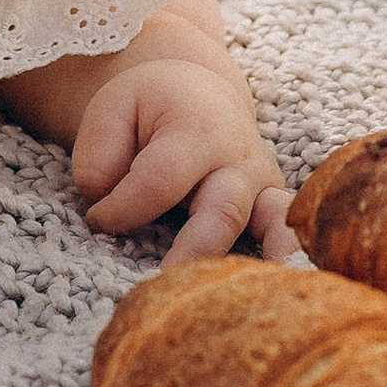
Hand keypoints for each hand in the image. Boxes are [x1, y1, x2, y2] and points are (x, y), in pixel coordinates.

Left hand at [75, 53, 294, 264]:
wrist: (200, 91)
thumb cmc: (150, 107)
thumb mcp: (111, 111)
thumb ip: (98, 158)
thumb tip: (106, 204)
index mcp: (194, 131)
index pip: (158, 182)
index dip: (122, 208)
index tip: (96, 220)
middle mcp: (237, 158)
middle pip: (221, 210)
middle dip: (194, 251)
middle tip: (166, 283)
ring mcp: (261, 183)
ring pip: (264, 224)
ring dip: (245, 263)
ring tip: (233, 295)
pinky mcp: (272, 204)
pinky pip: (287, 227)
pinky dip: (290, 251)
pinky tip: (284, 277)